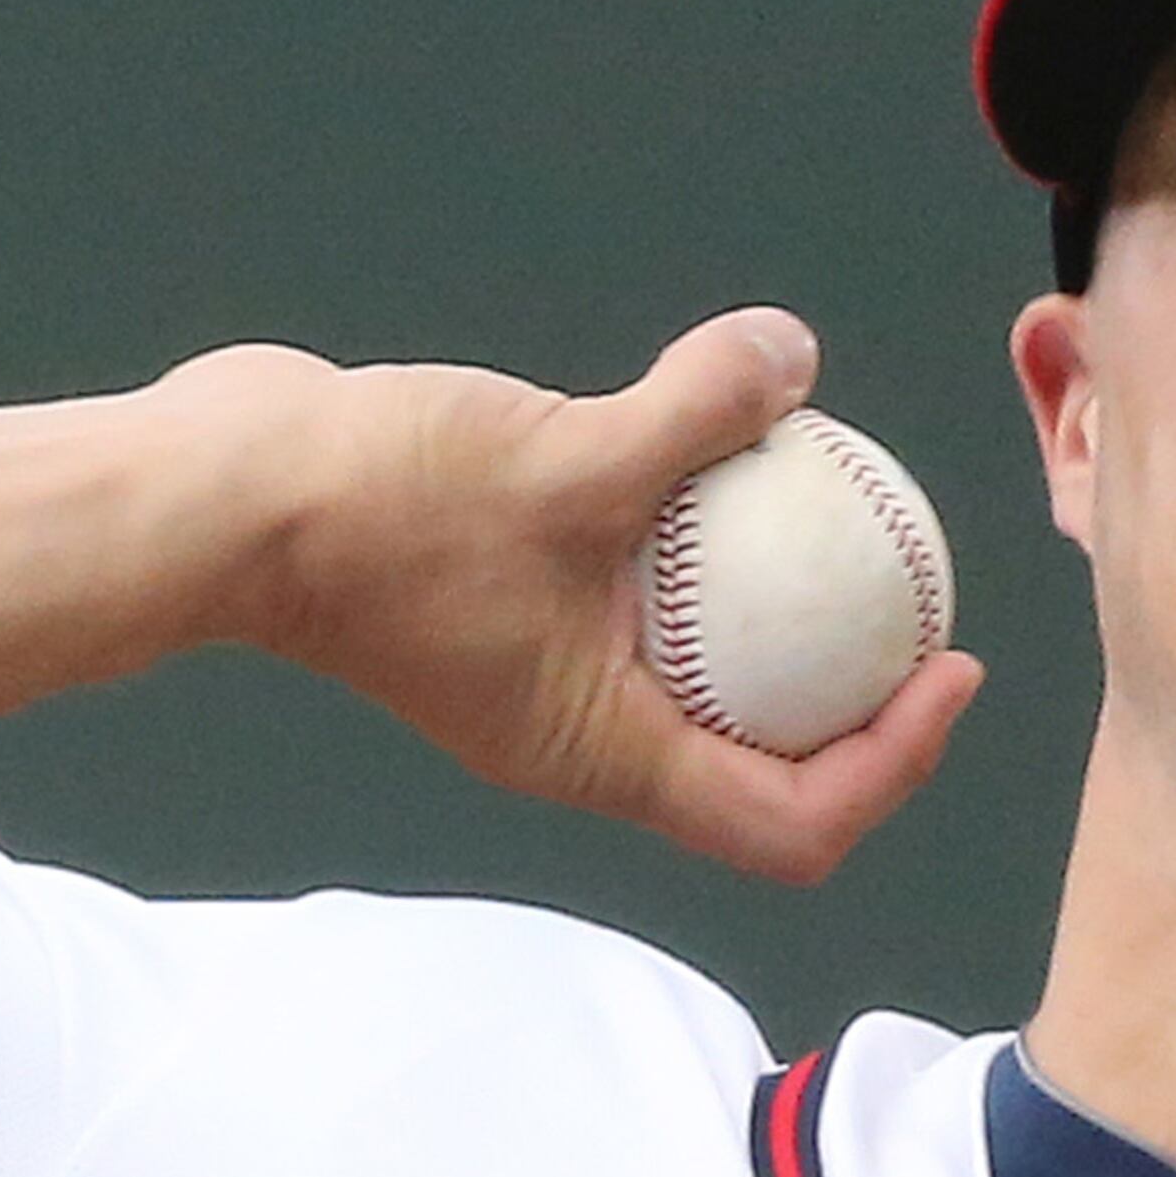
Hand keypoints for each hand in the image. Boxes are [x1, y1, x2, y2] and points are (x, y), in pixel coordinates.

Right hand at [151, 308, 985, 883]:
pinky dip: (699, 543)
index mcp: (608, 753)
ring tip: (845, 515)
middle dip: (862, 696)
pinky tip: (725, 443)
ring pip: (704, 673)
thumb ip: (698, 413)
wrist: (225, 493)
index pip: (792, 821)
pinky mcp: (517, 599)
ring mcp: (547, 674)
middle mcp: (585, 734)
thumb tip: (795, 355)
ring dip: (778, 614)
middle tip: (923, 597)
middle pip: (768, 763)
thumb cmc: (381, 509)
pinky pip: (643, 590)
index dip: (895, 764)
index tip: (950, 667)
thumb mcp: (571, 457)